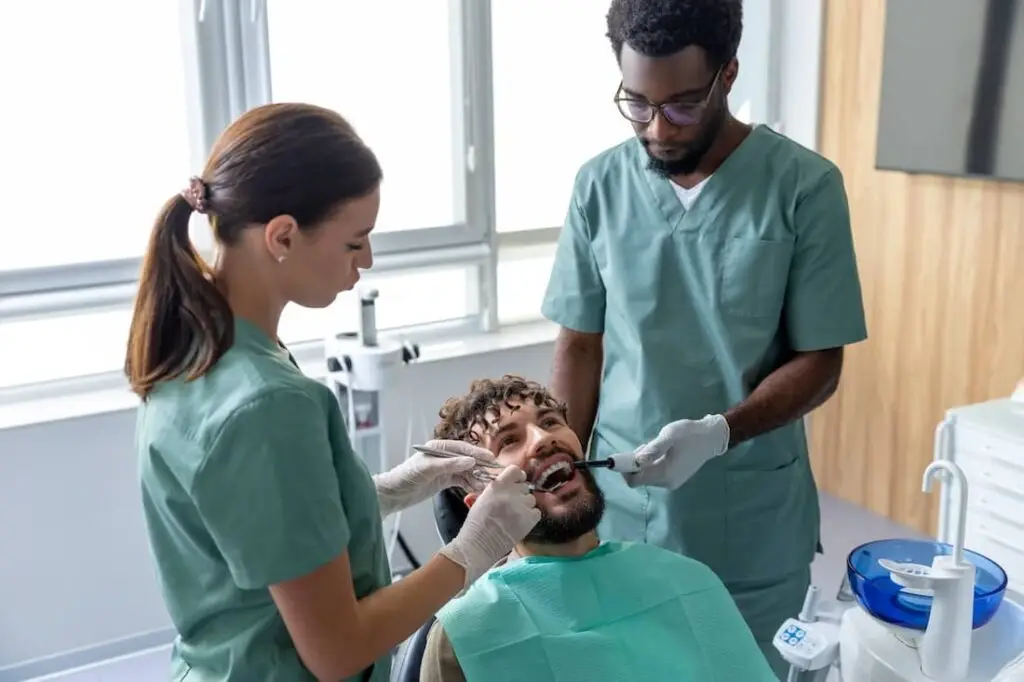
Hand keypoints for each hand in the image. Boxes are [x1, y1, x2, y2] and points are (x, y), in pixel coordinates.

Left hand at [373, 440, 495, 516]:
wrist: (393, 494)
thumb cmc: (407, 476)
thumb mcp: (428, 469)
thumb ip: (450, 464)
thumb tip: (471, 461)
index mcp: (438, 448)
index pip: (462, 449)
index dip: (477, 453)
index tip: (491, 458)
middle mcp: (443, 456)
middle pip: (466, 459)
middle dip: (480, 466)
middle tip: (495, 473)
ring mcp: (444, 469)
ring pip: (466, 471)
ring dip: (476, 476)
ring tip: (487, 484)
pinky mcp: (444, 480)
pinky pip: (461, 480)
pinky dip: (469, 484)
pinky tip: (477, 488)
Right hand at [438, 465, 540, 589]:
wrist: (478, 546)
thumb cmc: (476, 525)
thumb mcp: (482, 499)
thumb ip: (496, 490)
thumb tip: (508, 486)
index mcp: (497, 486)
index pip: (515, 470)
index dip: (517, 477)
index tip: (516, 484)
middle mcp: (510, 493)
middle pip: (524, 487)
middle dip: (519, 495)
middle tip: (512, 506)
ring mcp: (521, 506)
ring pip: (531, 499)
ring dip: (525, 506)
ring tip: (515, 517)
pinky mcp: (529, 519)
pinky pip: (536, 512)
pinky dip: (531, 517)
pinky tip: (520, 523)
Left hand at [622, 414, 729, 489]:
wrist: (712, 437)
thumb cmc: (690, 434)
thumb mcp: (669, 435)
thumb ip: (652, 449)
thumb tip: (635, 460)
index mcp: (665, 473)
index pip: (634, 480)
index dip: (624, 469)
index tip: (619, 456)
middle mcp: (667, 482)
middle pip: (639, 478)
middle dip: (635, 463)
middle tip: (645, 445)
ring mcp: (672, 482)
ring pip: (647, 475)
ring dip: (644, 462)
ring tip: (657, 445)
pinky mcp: (675, 478)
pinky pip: (656, 473)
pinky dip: (652, 463)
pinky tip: (662, 451)